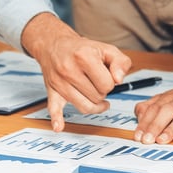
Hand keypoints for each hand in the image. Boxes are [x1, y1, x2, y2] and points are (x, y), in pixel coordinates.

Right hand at [21, 12, 131, 131]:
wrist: (55, 45)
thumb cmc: (83, 49)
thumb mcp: (107, 49)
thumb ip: (121, 62)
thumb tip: (119, 80)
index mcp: (84, 57)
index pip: (106, 85)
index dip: (111, 83)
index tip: (106, 77)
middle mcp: (69, 70)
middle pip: (96, 97)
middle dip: (102, 92)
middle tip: (98, 83)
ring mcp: (59, 83)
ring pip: (83, 107)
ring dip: (94, 104)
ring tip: (97, 98)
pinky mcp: (52, 91)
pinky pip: (54, 108)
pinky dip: (56, 119)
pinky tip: (58, 127)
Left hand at [133, 63, 172, 143]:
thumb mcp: (170, 99)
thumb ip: (154, 107)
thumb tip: (139, 117)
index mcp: (170, 97)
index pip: (154, 108)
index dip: (145, 122)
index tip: (137, 136)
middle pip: (166, 111)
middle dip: (154, 126)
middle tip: (146, 140)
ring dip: (170, 128)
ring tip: (161, 140)